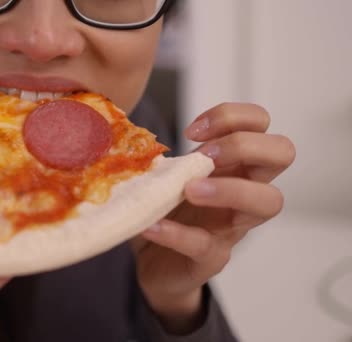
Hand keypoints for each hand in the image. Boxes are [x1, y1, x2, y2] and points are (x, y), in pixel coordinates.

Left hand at [132, 103, 295, 331]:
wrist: (153, 264)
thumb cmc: (165, 210)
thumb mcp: (162, 174)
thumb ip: (158, 153)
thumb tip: (125, 127)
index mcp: (231, 164)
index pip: (260, 122)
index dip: (233, 116)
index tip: (192, 130)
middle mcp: (243, 190)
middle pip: (282, 152)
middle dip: (245, 144)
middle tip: (204, 155)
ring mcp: (232, 226)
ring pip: (269, 202)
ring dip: (230, 189)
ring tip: (189, 190)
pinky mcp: (211, 259)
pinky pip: (208, 246)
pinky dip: (178, 234)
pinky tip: (152, 227)